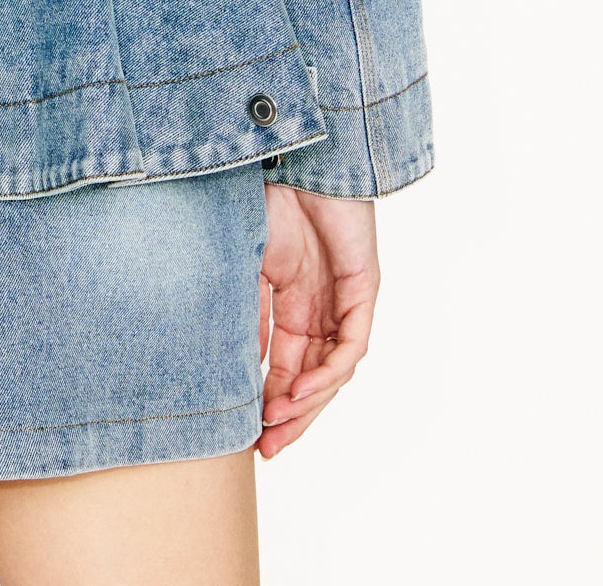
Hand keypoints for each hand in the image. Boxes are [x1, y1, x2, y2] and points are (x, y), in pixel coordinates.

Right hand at [255, 184, 378, 458]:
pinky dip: (328, 372)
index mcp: (293, 302)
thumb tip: (239, 365)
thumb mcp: (244, 267)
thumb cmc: (265, 198)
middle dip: (291, 416)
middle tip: (267, 448)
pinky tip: (303, 389)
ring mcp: (343, 299)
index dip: (268, 400)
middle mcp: (321, 307)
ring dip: (307, 401)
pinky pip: (351, 345)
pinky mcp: (363, 288)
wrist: (291, 154)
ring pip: (333, 369)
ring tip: (278, 423)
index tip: (247, 433)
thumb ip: (247, 314)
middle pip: (313, 377)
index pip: (286, 365)